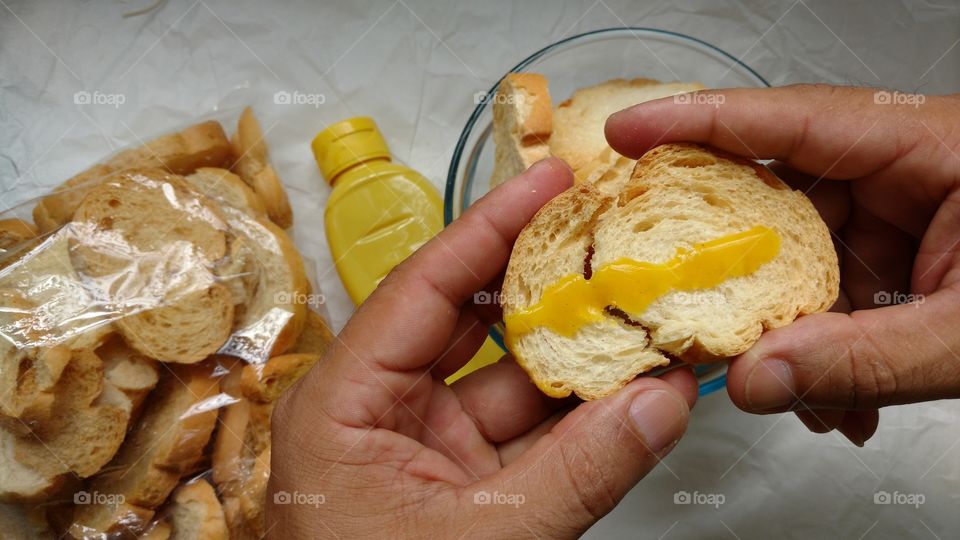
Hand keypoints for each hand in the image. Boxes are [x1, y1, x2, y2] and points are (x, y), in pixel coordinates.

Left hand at [268, 159, 696, 537]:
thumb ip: (581, 470)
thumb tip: (667, 400)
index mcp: (346, 399)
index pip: (428, 285)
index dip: (493, 225)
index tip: (552, 177)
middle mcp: (380, 411)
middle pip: (474, 323)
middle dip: (549, 284)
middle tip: (612, 237)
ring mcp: (425, 451)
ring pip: (513, 384)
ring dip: (580, 357)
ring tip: (646, 312)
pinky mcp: (460, 490)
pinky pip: (528, 437)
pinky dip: (581, 418)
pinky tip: (636, 389)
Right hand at [606, 84, 959, 445]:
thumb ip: (865, 360)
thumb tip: (757, 379)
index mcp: (930, 146)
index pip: (791, 120)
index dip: (697, 123)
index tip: (629, 136)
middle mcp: (906, 170)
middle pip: (778, 193)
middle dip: (730, 258)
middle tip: (679, 292)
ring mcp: (903, 215)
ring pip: (803, 257)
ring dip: (786, 327)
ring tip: (787, 383)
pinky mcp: (904, 256)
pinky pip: (837, 292)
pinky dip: (824, 347)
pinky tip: (835, 395)